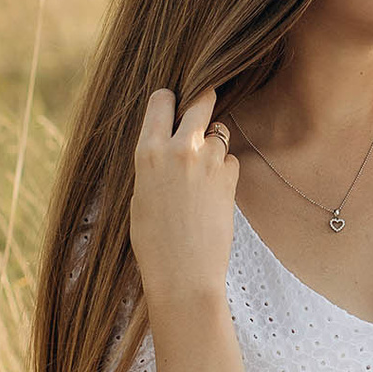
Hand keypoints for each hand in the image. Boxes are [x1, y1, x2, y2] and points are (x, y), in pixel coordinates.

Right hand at [131, 88, 239, 311]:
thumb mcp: (141, 194)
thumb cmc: (154, 240)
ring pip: (220, 132)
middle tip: (204, 104)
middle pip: (201, 100)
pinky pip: (230, 159)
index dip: (169, 99)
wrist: (184, 272)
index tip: (173, 102)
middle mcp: (180, 149)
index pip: (162, 100)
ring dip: (214, 143)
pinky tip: (213, 192)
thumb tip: (168, 144)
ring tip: (202, 171)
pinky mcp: (231, 177)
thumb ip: (156, 162)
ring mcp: (209, 161)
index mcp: (148, 151)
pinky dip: (225, 168)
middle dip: (204, 99)